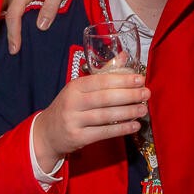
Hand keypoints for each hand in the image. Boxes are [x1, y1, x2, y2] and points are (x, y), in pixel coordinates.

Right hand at [3, 0, 82, 52]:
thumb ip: (50, 7)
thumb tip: (41, 26)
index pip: (13, 15)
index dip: (13, 33)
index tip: (15, 48)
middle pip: (2, 14)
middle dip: (0, 31)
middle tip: (5, 48)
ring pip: (0, 10)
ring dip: (0, 24)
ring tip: (3, 42)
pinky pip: (5, 6)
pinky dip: (4, 18)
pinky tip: (8, 28)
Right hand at [29, 69, 147, 173]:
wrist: (48, 133)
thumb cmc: (68, 106)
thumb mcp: (80, 88)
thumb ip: (103, 73)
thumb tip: (124, 56)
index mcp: (75, 86)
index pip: (101, 81)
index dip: (122, 80)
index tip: (140, 79)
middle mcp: (73, 102)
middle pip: (105, 98)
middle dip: (128, 95)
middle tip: (146, 94)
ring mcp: (74, 121)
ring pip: (105, 116)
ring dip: (127, 112)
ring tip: (143, 110)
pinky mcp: (78, 137)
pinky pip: (103, 132)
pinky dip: (121, 129)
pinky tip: (134, 125)